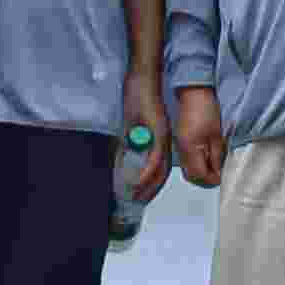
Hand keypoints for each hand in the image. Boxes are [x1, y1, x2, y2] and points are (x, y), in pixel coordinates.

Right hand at [120, 82, 175, 210]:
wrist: (143, 80)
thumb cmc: (138, 99)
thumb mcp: (131, 126)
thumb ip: (130, 143)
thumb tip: (122, 160)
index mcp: (159, 141)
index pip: (158, 170)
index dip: (151, 186)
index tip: (140, 197)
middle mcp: (163, 142)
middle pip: (160, 173)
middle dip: (149, 191)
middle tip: (137, 203)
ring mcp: (161, 137)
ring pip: (159, 168)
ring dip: (148, 185)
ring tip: (136, 198)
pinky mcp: (158, 131)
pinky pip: (154, 156)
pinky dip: (147, 170)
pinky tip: (138, 180)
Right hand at [170, 87, 230, 187]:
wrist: (193, 93)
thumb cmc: (206, 109)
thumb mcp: (216, 134)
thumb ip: (216, 155)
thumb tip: (218, 171)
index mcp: (190, 148)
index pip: (199, 174)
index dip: (212, 178)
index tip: (223, 175)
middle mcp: (181, 150)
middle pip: (191, 176)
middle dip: (205, 179)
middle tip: (218, 174)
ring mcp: (179, 147)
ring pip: (188, 170)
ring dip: (201, 173)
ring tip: (214, 167)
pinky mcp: (181, 143)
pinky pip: (187, 161)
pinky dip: (196, 165)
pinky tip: (207, 158)